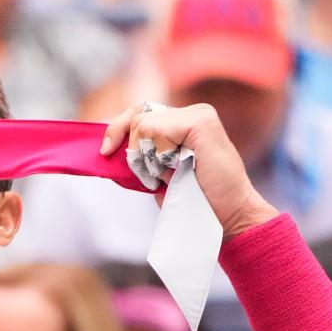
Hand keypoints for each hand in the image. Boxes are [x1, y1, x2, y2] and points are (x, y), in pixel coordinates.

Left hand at [100, 102, 277, 237]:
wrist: (226, 217)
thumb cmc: (193, 201)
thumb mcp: (159, 174)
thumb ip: (141, 156)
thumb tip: (107, 148)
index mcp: (182, 123)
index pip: (139, 114)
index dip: (118, 131)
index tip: (105, 152)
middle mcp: (191, 113)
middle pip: (137, 115)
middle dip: (129, 146)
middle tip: (147, 174)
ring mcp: (198, 115)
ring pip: (143, 124)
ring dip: (145, 158)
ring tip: (168, 175)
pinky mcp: (200, 122)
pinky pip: (155, 130)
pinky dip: (156, 155)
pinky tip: (174, 169)